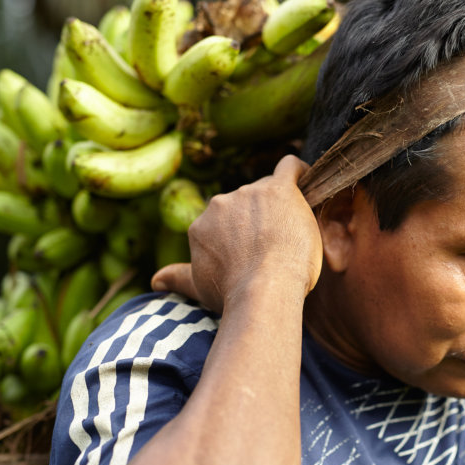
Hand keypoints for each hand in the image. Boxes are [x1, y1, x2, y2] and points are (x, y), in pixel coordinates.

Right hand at [151, 155, 322, 312]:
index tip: (256, 251)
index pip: (223, 223)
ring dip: (280, 206)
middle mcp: (220, 205)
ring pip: (267, 190)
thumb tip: (155, 281)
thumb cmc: (234, 295)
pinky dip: (300, 172)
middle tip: (278, 245)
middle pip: (245, 204)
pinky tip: (309, 179)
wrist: (262, 291)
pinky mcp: (279, 190)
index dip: (241, 237)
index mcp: (201, 226)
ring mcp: (249, 194)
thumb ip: (178, 279)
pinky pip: (290, 168)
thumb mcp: (199, 288)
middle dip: (259, 221)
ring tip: (296, 230)